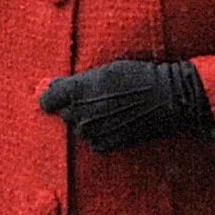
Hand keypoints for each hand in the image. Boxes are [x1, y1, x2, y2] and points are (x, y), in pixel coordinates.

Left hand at [39, 58, 214, 151]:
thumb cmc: (138, 77)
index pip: (47, 101)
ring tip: (112, 109)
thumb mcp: (105, 70)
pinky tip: (117, 122)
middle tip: (98, 98)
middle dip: (76, 107)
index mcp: (76, 91)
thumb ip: (77, 82)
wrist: (167, 98)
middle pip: (65, 114)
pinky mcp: (106, 145)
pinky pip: (94, 141)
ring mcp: (93, 132)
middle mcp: (80, 114)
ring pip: (80, 127)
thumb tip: (52, 88)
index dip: (53, 97)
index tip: (61, 95)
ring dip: (90, 120)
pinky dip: (102, 134)